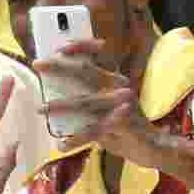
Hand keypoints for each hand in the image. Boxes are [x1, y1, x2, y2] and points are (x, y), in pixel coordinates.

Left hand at [33, 39, 160, 166]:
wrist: (154, 147)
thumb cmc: (125, 124)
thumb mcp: (108, 105)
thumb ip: (88, 95)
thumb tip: (56, 87)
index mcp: (114, 79)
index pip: (97, 55)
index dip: (79, 46)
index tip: (60, 46)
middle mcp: (118, 87)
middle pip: (85, 72)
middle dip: (59, 67)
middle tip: (38, 64)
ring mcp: (120, 106)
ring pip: (84, 102)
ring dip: (60, 105)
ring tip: (41, 108)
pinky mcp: (120, 126)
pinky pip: (92, 132)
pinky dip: (75, 139)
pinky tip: (61, 144)